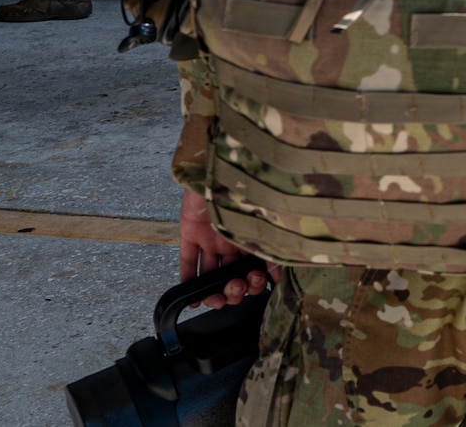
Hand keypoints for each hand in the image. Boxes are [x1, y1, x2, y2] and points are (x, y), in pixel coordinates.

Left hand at [179, 189, 276, 308]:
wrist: (229, 166)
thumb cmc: (255, 190)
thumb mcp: (269, 224)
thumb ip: (272, 251)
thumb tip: (278, 278)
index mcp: (255, 234)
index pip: (256, 265)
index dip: (258, 280)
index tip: (260, 286)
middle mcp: (234, 238)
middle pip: (233, 272)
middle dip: (237, 288)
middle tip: (238, 288)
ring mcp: (212, 237)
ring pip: (212, 272)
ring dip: (214, 291)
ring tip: (217, 299)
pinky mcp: (191, 233)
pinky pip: (188, 262)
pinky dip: (188, 282)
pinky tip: (192, 299)